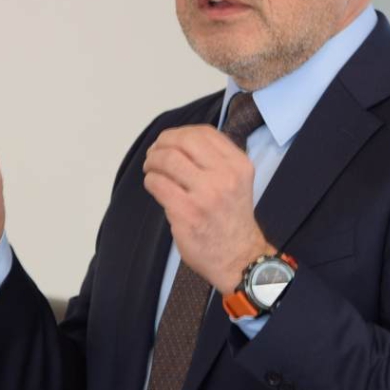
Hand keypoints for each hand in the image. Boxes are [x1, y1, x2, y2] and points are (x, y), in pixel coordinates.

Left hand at [142, 125, 273, 293]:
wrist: (238, 258)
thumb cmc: (231, 220)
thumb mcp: (236, 181)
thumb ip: (215, 160)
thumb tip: (178, 141)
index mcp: (238, 165)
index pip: (204, 132)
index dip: (180, 133)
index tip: (170, 141)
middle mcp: (225, 176)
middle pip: (183, 141)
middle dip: (162, 143)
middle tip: (155, 154)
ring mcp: (205, 194)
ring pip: (166, 159)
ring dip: (152, 162)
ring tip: (151, 169)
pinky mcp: (186, 212)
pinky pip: (157, 183)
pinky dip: (150, 181)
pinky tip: (154, 187)